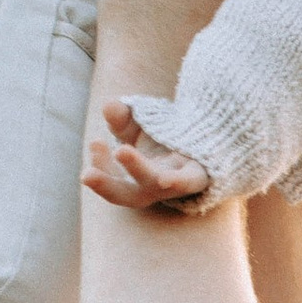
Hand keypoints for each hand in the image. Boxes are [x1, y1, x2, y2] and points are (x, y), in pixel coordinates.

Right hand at [84, 104, 216, 209]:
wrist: (215, 132)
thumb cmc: (170, 134)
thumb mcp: (140, 122)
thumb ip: (123, 117)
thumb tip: (110, 106)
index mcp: (140, 179)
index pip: (114, 181)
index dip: (100, 166)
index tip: (95, 143)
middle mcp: (159, 186)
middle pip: (132, 195)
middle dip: (108, 186)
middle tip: (86, 175)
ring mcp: (180, 182)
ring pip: (158, 184)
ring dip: (139, 170)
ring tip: (121, 151)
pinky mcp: (201, 173)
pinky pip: (190, 180)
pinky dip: (178, 180)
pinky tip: (165, 180)